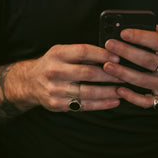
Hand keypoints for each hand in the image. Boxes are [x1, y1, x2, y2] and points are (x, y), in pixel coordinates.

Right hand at [5, 44, 121, 111]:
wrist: (30, 82)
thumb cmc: (52, 64)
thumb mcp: (61, 52)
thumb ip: (81, 53)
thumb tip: (110, 54)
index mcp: (57, 54)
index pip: (83, 52)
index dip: (102, 54)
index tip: (118, 58)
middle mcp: (54, 71)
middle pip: (88, 73)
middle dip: (110, 74)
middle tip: (127, 75)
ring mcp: (55, 90)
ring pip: (88, 92)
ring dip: (109, 91)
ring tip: (123, 90)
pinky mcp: (58, 104)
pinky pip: (83, 105)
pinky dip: (101, 104)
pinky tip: (114, 101)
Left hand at [103, 28, 157, 107]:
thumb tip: (141, 26)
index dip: (140, 37)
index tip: (123, 32)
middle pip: (147, 61)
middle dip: (126, 52)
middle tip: (109, 45)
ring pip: (143, 81)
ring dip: (123, 73)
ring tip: (107, 66)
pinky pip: (145, 101)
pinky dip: (131, 97)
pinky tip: (119, 90)